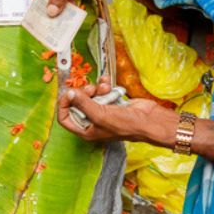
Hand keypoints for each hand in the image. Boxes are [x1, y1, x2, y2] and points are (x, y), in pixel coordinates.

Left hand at [58, 76, 179, 144]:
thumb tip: (69, 93)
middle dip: (82, 93)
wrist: (149, 120)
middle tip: (90, 89)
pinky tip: (108, 83)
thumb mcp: (100, 115)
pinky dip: (104, 85)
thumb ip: (83, 104)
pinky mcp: (111, 101)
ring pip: (90, 94)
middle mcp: (92, 121)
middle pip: (76, 103)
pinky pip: (101, 90)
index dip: (64, 105)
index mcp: (86, 130)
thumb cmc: (126, 125)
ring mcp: (102, 110)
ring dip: (96, 87)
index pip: (65, 118)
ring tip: (104, 87)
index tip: (69, 93)